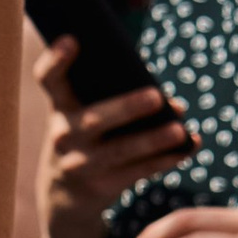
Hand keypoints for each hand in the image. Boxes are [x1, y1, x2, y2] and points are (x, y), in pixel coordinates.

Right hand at [36, 35, 191, 237]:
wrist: (64, 198)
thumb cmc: (85, 140)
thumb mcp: (80, 117)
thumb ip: (113, 100)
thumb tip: (171, 103)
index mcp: (60, 108)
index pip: (49, 80)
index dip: (56, 60)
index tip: (72, 39)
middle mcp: (63, 136)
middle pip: (94, 120)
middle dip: (126, 109)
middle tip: (156, 97)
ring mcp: (80, 165)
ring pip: (120, 151)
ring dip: (153, 140)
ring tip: (179, 130)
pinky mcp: (99, 188)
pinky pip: (137, 172)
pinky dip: (166, 159)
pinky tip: (188, 147)